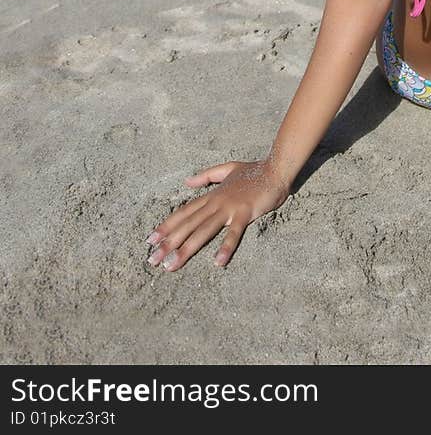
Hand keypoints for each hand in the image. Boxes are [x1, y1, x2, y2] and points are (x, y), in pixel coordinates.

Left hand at [146, 160, 289, 271]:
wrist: (275, 169)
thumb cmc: (253, 171)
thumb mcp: (227, 170)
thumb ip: (207, 176)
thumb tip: (187, 181)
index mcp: (211, 196)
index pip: (184, 213)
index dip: (166, 226)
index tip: (150, 240)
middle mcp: (216, 203)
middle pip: (188, 225)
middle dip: (168, 243)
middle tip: (152, 260)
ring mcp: (229, 208)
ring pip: (203, 231)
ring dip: (186, 248)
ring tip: (172, 265)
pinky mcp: (245, 213)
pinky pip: (234, 233)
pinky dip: (225, 247)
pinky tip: (217, 263)